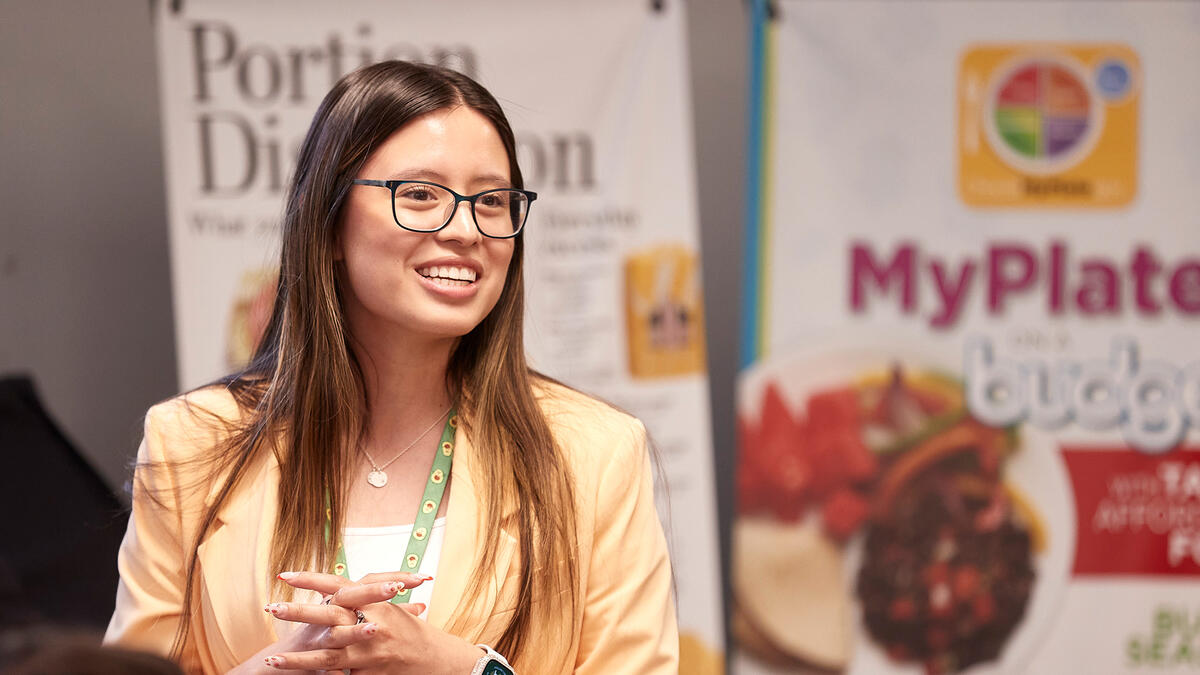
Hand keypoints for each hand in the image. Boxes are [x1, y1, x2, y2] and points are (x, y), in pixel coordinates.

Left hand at [265, 571, 482, 673]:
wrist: (435, 658)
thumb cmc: (410, 631)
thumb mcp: (390, 608)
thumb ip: (364, 597)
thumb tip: (335, 589)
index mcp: (374, 602)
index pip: (338, 586)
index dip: (311, 580)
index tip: (285, 575)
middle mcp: (371, 623)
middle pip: (329, 616)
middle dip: (299, 613)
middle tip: (272, 608)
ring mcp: (370, 651)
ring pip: (329, 656)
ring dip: (298, 660)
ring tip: (271, 662)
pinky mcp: (369, 673)